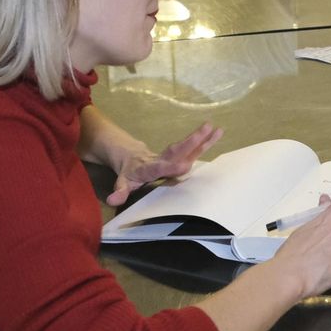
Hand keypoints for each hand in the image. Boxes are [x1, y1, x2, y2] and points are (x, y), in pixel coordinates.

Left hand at [106, 122, 222, 205]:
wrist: (129, 156)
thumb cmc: (128, 173)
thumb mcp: (121, 183)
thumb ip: (119, 192)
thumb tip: (112, 201)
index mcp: (147, 167)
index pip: (159, 167)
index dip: (170, 168)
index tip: (183, 166)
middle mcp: (161, 158)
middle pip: (176, 150)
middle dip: (190, 142)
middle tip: (205, 130)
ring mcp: (170, 155)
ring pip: (186, 147)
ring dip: (201, 139)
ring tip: (217, 129)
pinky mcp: (177, 154)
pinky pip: (191, 148)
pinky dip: (205, 142)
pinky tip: (218, 133)